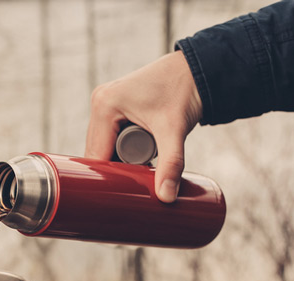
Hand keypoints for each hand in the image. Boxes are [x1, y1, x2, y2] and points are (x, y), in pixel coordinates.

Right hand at [85, 50, 202, 202]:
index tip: (118, 195)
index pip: (95, 155)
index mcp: (104, 106)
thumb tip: (166, 197)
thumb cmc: (184, 91)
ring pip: (105, 146)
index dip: (106, 177)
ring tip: (144, 162)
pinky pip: (112, 137)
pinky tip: (141, 154)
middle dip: (116, 168)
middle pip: (97, 152)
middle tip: (140, 176)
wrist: (198, 70)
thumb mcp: (174, 131)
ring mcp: (106, 103)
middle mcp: (100, 102)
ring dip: (121, 159)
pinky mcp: (116, 106)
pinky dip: (124, 149)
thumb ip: (170, 165)